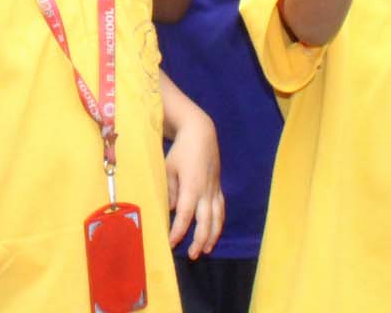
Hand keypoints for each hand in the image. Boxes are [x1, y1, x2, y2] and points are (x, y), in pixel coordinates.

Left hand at [164, 108, 224, 259]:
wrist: (201, 134)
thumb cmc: (180, 150)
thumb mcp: (168, 168)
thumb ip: (169, 191)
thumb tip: (170, 211)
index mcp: (192, 186)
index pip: (186, 215)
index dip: (179, 231)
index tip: (171, 243)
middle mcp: (206, 191)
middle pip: (205, 222)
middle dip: (199, 240)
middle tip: (192, 255)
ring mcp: (214, 190)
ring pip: (217, 218)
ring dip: (212, 236)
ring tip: (205, 250)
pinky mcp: (218, 188)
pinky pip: (221, 210)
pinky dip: (219, 223)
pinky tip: (214, 232)